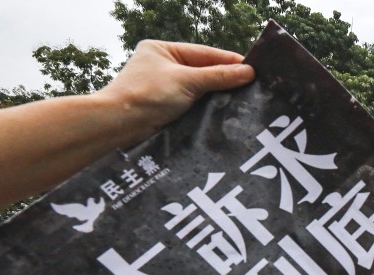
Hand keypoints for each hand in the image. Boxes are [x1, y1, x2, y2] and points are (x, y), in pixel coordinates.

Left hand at [98, 40, 255, 146]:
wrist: (118, 124)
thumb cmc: (147, 94)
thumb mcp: (186, 81)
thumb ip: (218, 76)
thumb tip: (249, 72)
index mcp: (163, 50)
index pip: (204, 53)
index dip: (230, 61)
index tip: (254, 68)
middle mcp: (164, 66)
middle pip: (203, 71)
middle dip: (226, 79)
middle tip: (254, 86)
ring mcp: (165, 88)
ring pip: (200, 89)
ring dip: (219, 95)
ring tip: (245, 100)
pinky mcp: (167, 108)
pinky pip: (194, 104)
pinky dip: (208, 108)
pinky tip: (226, 112)